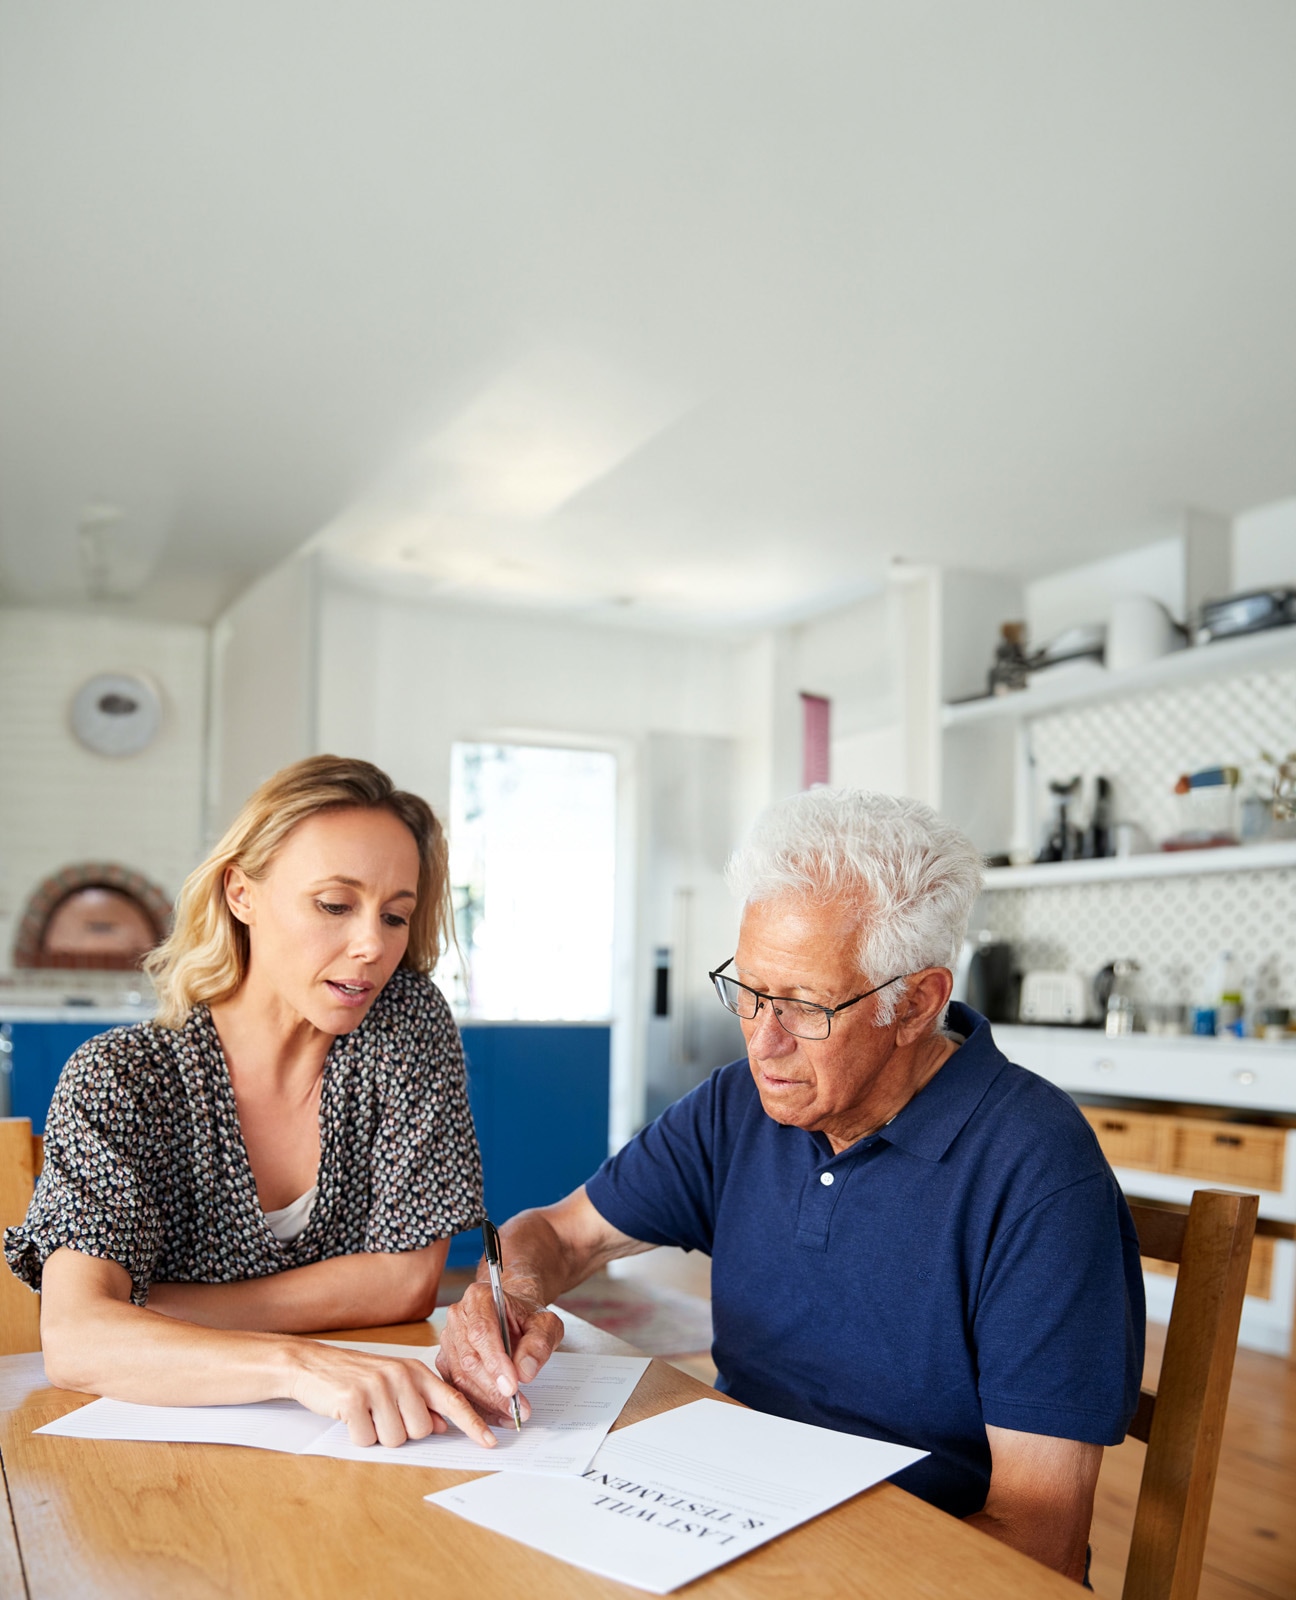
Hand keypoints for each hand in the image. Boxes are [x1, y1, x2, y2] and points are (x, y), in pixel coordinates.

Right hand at [287, 1340, 496, 1448]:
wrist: (312, 1364)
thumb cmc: (355, 1377)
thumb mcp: (393, 1383)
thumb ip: (420, 1403)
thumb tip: (443, 1426)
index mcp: (415, 1371)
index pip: (452, 1400)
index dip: (473, 1424)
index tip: (491, 1442)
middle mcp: (401, 1375)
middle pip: (422, 1431)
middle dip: (402, 1432)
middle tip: (382, 1414)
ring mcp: (379, 1386)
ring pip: (396, 1439)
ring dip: (379, 1435)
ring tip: (365, 1413)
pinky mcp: (355, 1399)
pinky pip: (367, 1440)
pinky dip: (357, 1436)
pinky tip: (350, 1416)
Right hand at [437, 1282, 563, 1421]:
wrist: (514, 1316)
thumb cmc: (527, 1317)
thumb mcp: (545, 1323)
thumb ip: (539, 1343)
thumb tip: (525, 1371)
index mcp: (479, 1298)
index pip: (482, 1332)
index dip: (495, 1362)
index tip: (512, 1386)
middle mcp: (457, 1317)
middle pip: (469, 1359)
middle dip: (494, 1389)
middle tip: (518, 1408)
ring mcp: (448, 1340)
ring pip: (460, 1378)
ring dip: (486, 1402)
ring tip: (512, 1414)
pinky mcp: (446, 1362)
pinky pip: (457, 1389)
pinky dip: (478, 1407)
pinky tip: (499, 1415)